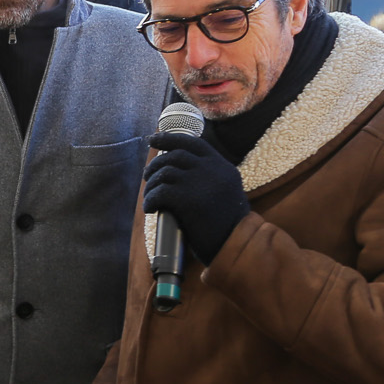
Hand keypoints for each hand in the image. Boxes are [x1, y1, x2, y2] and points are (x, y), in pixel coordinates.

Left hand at [143, 131, 250, 263]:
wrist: (236, 245)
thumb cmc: (227, 224)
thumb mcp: (225, 192)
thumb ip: (209, 178)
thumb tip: (176, 170)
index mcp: (222, 166)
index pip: (193, 142)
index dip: (169, 138)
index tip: (152, 139)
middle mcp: (212, 169)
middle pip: (174, 156)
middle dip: (155, 164)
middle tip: (147, 176)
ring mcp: (200, 182)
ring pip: (164, 173)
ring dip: (151, 185)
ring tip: (149, 197)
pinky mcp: (188, 199)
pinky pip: (160, 192)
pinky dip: (150, 200)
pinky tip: (150, 208)